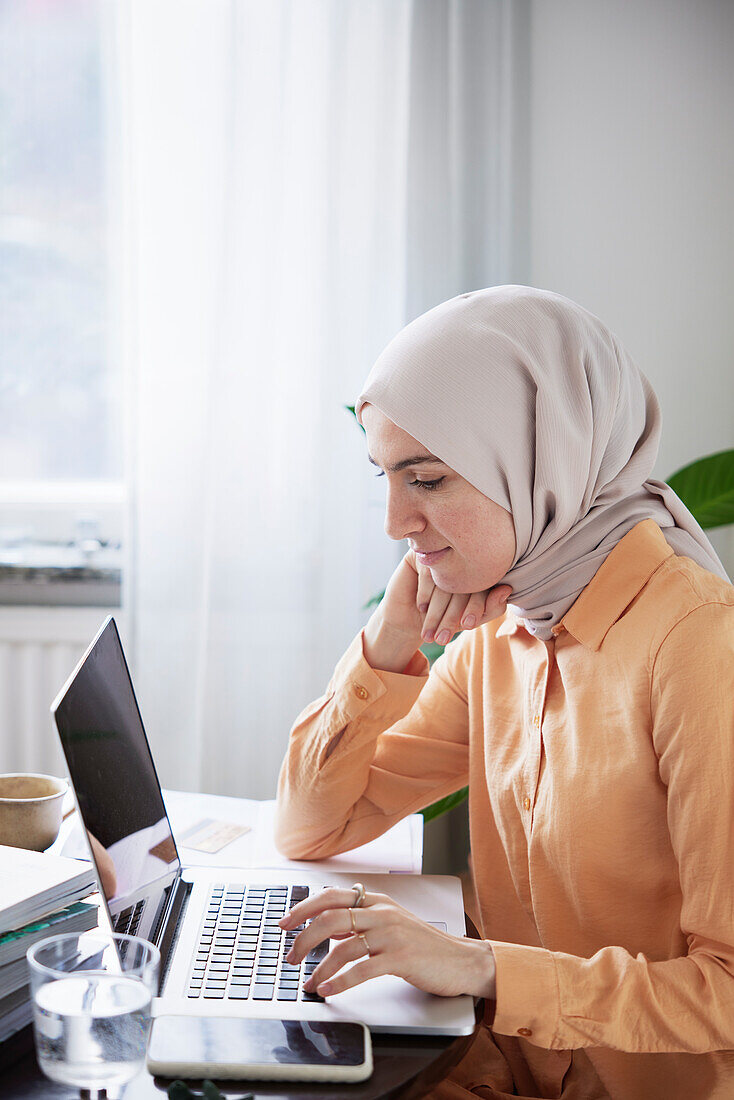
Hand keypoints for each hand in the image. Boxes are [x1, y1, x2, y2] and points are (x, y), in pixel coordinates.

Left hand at [279, 887, 495, 999]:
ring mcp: (392, 934)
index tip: (285, 922)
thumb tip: (326, 927)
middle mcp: (382, 912)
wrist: (461, 960)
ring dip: (319, 967)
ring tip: (307, 982)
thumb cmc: (423, 945)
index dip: (304, 908)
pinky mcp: (401, 957)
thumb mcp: (389, 924)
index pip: (331, 896)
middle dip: (304, 938)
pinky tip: (328, 990)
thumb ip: (360, 922)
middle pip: (331, 918)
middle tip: (290, 957)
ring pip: (343, 946)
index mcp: (377, 901)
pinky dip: (340, 981)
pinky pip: (362, 969)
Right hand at [363, 550, 511, 671]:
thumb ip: (491, 609)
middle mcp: (460, 558)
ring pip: (442, 581)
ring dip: (436, 610)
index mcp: (478, 569)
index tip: (468, 626)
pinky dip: (425, 593)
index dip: (476, 607)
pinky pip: (427, 572)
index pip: (482, 586)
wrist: (409, 619)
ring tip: (431, 633)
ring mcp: (439, 554)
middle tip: (444, 637)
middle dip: (452, 615)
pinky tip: (422, 608)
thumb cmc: (445, 618)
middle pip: (461, 584)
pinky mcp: (419, 554)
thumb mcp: (469, 619)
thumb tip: (507, 590)